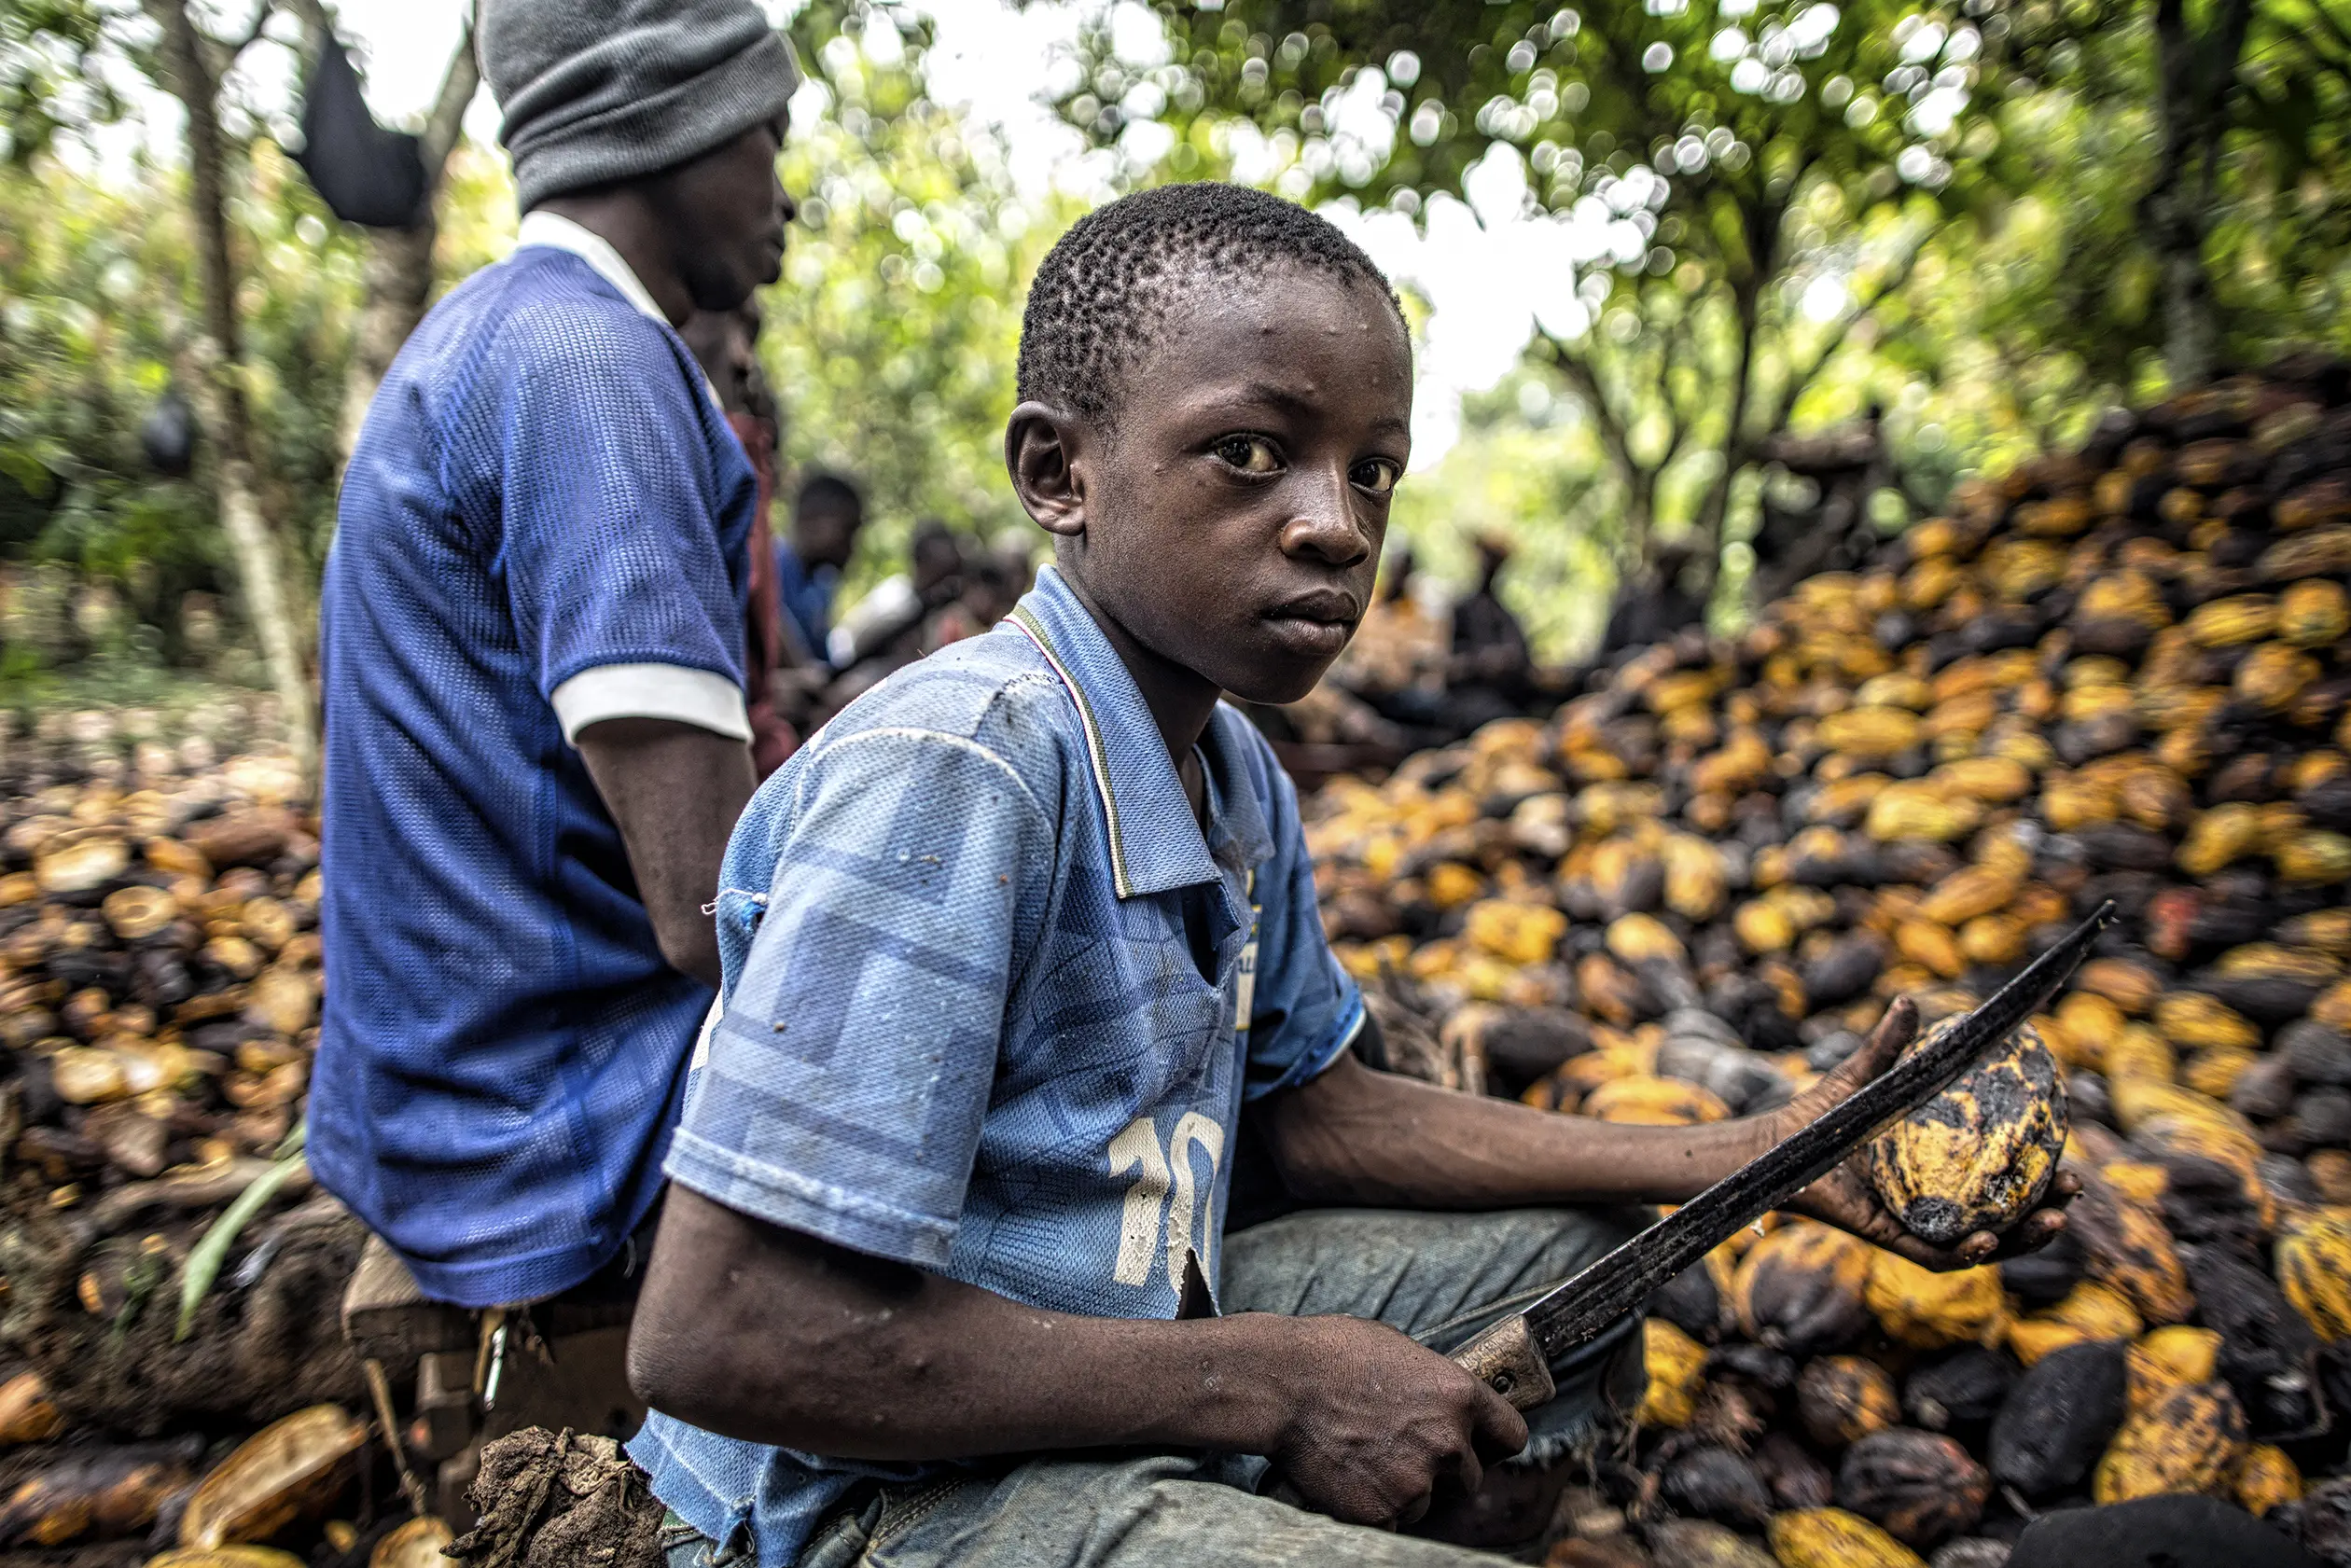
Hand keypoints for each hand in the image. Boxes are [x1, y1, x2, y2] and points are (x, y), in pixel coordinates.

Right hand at [1265, 1315, 1528, 1527]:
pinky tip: (1347, 1477)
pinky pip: (1391, 1521)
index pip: (1512, 1435)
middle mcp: (1448, 1442)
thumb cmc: (1331, 1354)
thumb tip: (1448, 1404)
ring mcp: (1416, 1481)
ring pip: (1426, 1501)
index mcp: (1460, 1394)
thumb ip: (1436, 1385)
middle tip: (1400, 1451)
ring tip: (1362, 1457)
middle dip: (1441, 1469)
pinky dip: (1373, 1508)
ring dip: (1403, 1489)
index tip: (1477, 1444)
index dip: (1491, 1441)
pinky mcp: (1382, 1512)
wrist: (1278, 1383)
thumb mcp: (1400, 1351)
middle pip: (1468, 1477)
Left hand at [1769, 996, 2080, 1269]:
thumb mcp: (1866, 1076)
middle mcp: (1940, 1202)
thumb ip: (1888, 1045)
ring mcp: (1918, 1225)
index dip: (2044, 1171)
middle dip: (2049, 1209)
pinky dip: (1964, 1254)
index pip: (2007, 1176)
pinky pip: (1936, 1256)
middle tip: (2073, 1188)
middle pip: (2009, 1214)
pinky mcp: (1891, 1240)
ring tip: (2051, 1220)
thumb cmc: (1826, 1113)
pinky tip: (1986, 1243)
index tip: (2074, 1157)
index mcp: (1946, 1170)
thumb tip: (1907, 1000)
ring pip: (1986, 1243)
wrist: (1779, 1146)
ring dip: (2022, 1239)